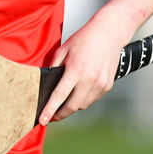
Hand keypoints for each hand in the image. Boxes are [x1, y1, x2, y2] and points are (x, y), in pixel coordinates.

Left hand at [37, 9, 135, 124]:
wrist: (109, 33)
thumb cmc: (86, 38)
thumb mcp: (63, 49)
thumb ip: (53, 66)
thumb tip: (47, 83)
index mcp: (76, 69)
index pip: (60, 95)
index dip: (50, 110)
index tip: (43, 120)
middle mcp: (90, 79)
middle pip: (72, 106)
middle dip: (60, 114)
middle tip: (52, 116)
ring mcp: (100, 84)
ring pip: (83, 105)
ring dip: (72, 106)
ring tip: (66, 100)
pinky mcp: (107, 85)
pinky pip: (92, 99)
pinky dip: (84, 99)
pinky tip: (80, 91)